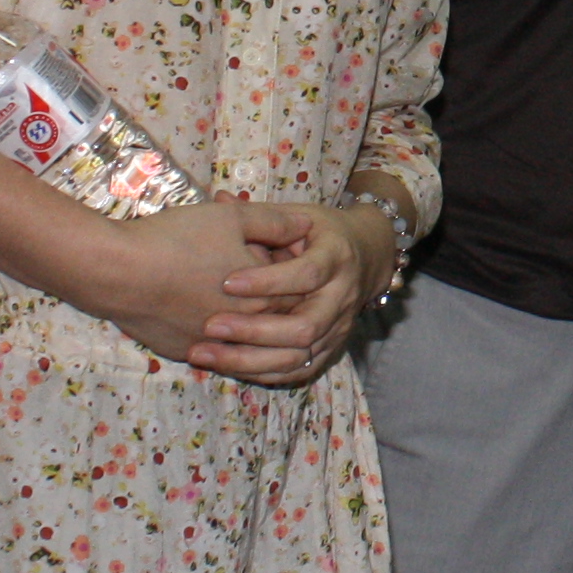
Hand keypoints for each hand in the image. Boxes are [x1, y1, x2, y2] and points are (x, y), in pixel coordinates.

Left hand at [188, 202, 386, 387]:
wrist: (369, 254)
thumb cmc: (321, 232)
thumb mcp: (297, 215)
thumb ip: (261, 215)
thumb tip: (220, 200)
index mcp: (336, 255)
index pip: (306, 274)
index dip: (268, 281)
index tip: (226, 281)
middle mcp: (342, 296)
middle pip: (305, 327)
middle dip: (255, 330)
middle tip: (210, 325)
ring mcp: (338, 327)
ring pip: (297, 356)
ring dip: (249, 359)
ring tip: (204, 351)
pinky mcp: (330, 348)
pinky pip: (296, 371)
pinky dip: (260, 373)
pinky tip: (225, 366)